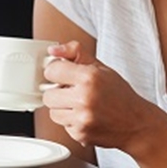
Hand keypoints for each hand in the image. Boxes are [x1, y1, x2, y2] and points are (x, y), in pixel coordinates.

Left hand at [43, 41, 166, 161]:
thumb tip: (52, 50)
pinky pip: (63, 125)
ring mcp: (83, 119)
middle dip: (57, 92)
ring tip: (77, 104)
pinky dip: (70, 121)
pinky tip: (84, 116)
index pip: (51, 71)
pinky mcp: (81, 134)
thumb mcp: (99, 66)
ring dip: (62, 108)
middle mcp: (84, 98)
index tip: (62, 73)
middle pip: (48, 94)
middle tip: (71, 91)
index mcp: (88, 77)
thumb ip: (74, 52)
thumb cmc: (118, 94)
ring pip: (52, 111)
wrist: (137, 124)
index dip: (56, 71)